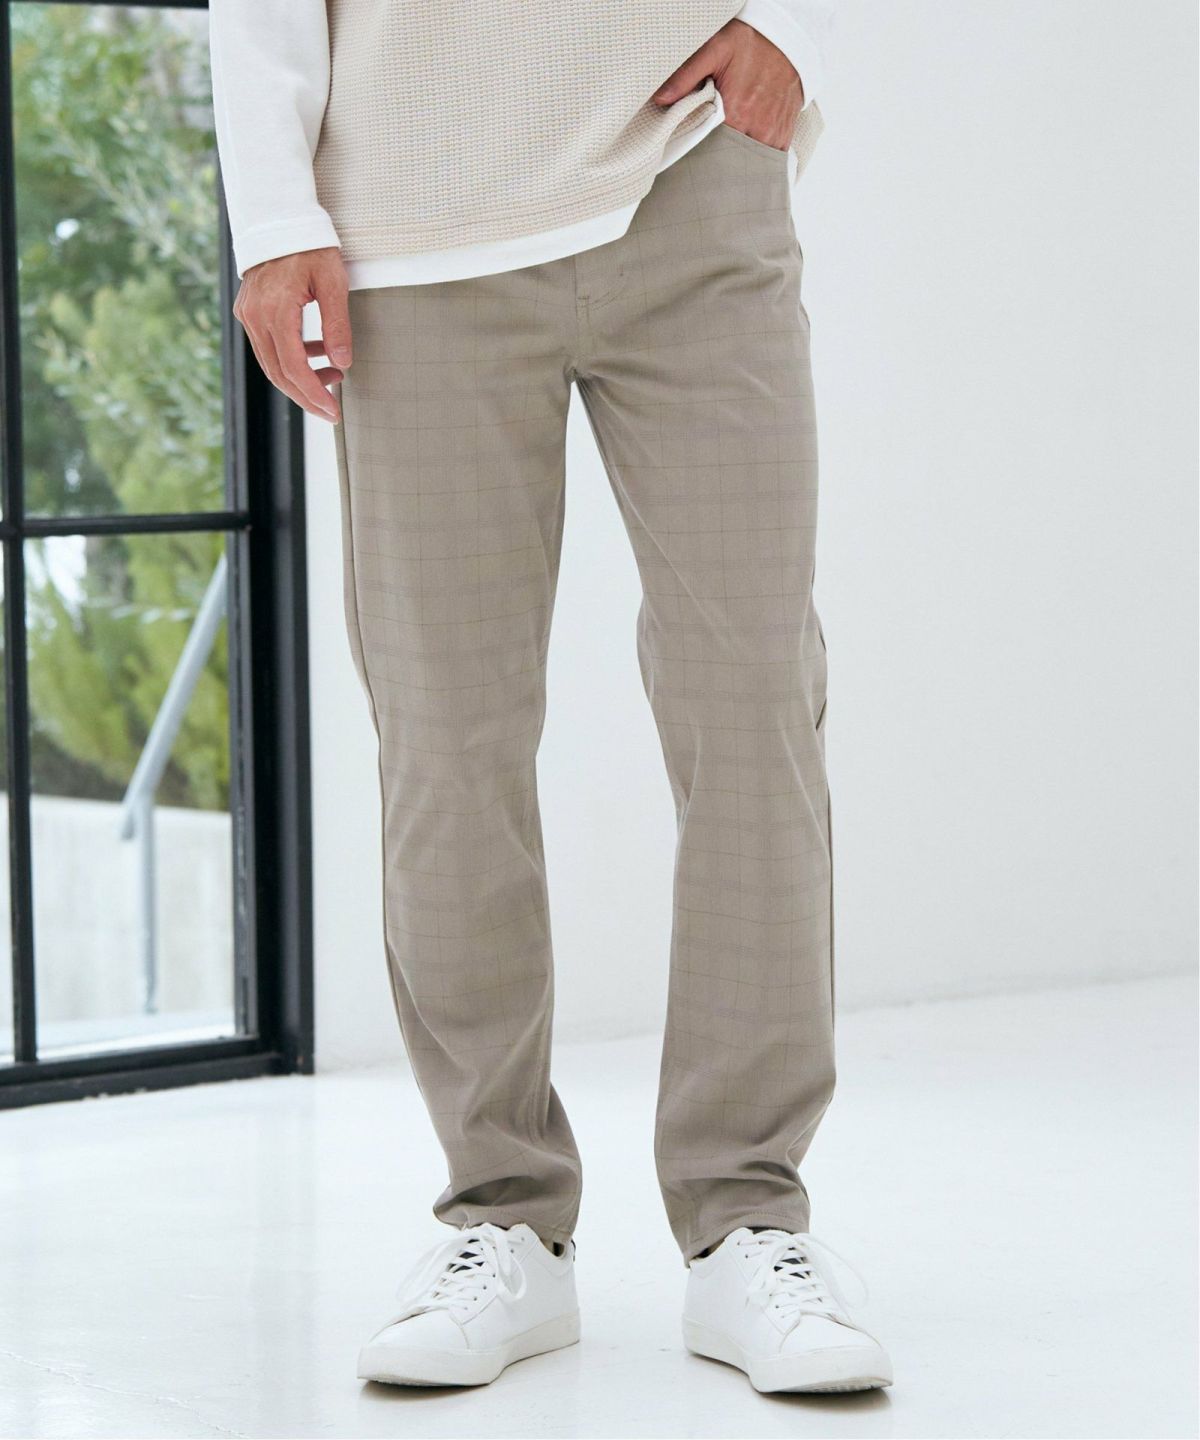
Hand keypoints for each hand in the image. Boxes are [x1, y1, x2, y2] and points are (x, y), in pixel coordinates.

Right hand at [233, 246, 350, 422]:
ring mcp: (248, 315)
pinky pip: (268, 347)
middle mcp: (256, 317)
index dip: (314, 394)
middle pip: (279, 374)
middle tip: (332, 409)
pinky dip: (292, 358)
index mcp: (276, 311)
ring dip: (301, 378)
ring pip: (272, 364)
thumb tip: (343, 363)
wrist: (279, 220)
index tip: (333, 411)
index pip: (294, 368)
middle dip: (307, 396)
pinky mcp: (248, 312)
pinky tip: (317, 353)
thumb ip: (337, 325)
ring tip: (333, 375)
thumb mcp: (333, 282)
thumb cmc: (310, 247)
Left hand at [652, 19, 803, 151]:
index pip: (711, 149)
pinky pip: (769, 160)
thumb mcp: (714, 49)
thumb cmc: (748, 42)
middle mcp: (756, 127)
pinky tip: (743, 157)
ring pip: (749, 164)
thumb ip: (686, 76)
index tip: (689, 157)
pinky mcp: (784, 134)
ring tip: (723, 162)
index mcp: (736, 112)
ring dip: (736, 164)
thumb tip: (661, 99)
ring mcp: (772, 133)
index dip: (699, 154)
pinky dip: (755, 162)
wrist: (784, 38)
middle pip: (729, 160)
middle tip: (704, 162)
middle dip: (716, 163)